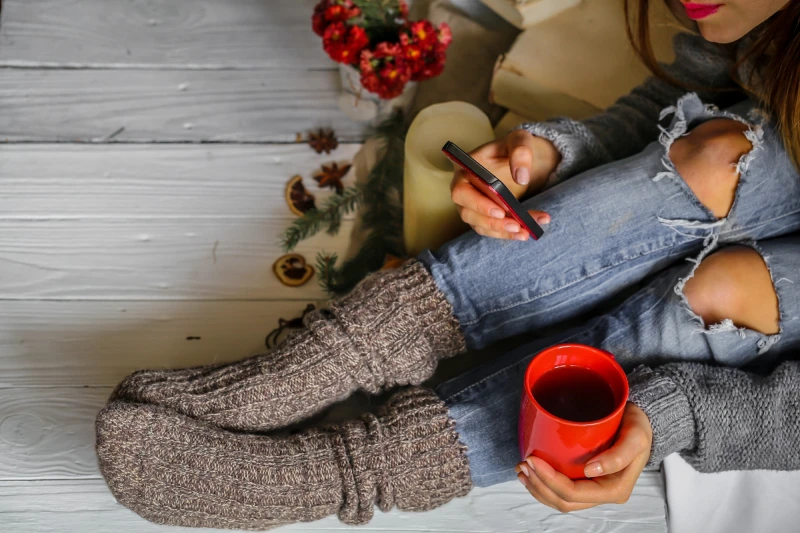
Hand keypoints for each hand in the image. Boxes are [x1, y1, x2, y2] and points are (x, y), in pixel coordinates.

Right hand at [451, 130, 559, 240]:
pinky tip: (527, 232)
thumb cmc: (514, 148)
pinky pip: (492, 231)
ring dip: (502, 232)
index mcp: (465, 170)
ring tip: (526, 232)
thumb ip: (521, 151)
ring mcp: (472, 206)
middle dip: (492, 223)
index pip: (461, 192)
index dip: (477, 204)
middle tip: (516, 226)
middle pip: (468, 214)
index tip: (500, 210)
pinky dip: (508, 234)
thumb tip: (521, 177)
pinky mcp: (484, 217)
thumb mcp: (520, 140)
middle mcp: (464, 191)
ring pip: (481, 226)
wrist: (521, 161)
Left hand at [515, 403, 652, 512]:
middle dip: (539, 485)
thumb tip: (591, 470)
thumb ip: (620, 454)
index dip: (549, 480)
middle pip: (563, 501)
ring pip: (559, 500)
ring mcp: (593, 490)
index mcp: (615, 489)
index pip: (574, 493)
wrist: (641, 422)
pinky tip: (531, 473)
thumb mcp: (637, 436)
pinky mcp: (585, 481)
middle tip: (523, 463)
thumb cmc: (639, 427)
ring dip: (537, 488)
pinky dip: (543, 484)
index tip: (533, 459)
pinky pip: (561, 492)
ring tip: (522, 469)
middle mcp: (602, 493)